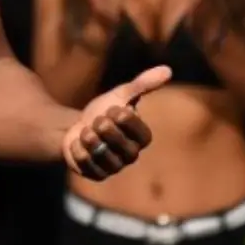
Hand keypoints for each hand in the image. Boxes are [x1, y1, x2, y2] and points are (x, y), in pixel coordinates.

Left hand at [63, 65, 170, 180]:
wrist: (76, 126)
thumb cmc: (104, 110)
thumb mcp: (121, 94)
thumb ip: (143, 84)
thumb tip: (168, 69)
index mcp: (142, 138)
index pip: (140, 132)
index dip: (122, 118)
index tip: (112, 109)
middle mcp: (131, 155)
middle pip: (120, 144)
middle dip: (104, 127)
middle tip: (96, 120)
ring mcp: (114, 167)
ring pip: (102, 155)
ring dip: (89, 138)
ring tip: (86, 131)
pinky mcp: (95, 174)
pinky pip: (85, 163)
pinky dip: (77, 148)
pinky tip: (77, 143)